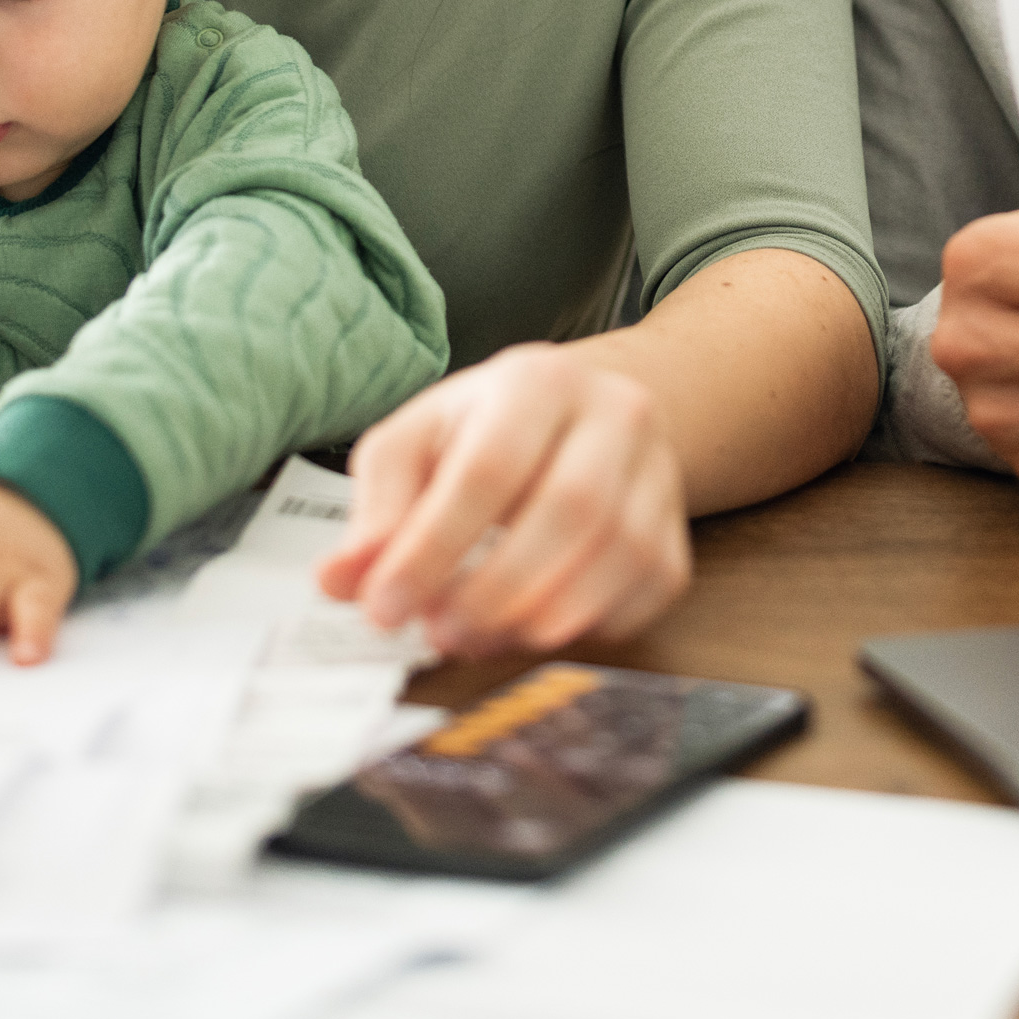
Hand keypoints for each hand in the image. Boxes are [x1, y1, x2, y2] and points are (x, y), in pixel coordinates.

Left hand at [315, 345, 689, 659]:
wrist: (586, 413)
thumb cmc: (489, 430)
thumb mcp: (418, 443)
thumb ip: (378, 509)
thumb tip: (341, 580)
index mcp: (537, 381)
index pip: (489, 469)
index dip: (433, 548)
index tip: (385, 607)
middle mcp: (614, 415)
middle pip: (572, 510)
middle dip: (495, 590)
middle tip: (439, 632)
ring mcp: (658, 470)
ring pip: (620, 553)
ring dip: (542, 615)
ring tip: (478, 637)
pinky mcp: (677, 527)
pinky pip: (650, 587)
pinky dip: (593, 624)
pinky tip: (536, 629)